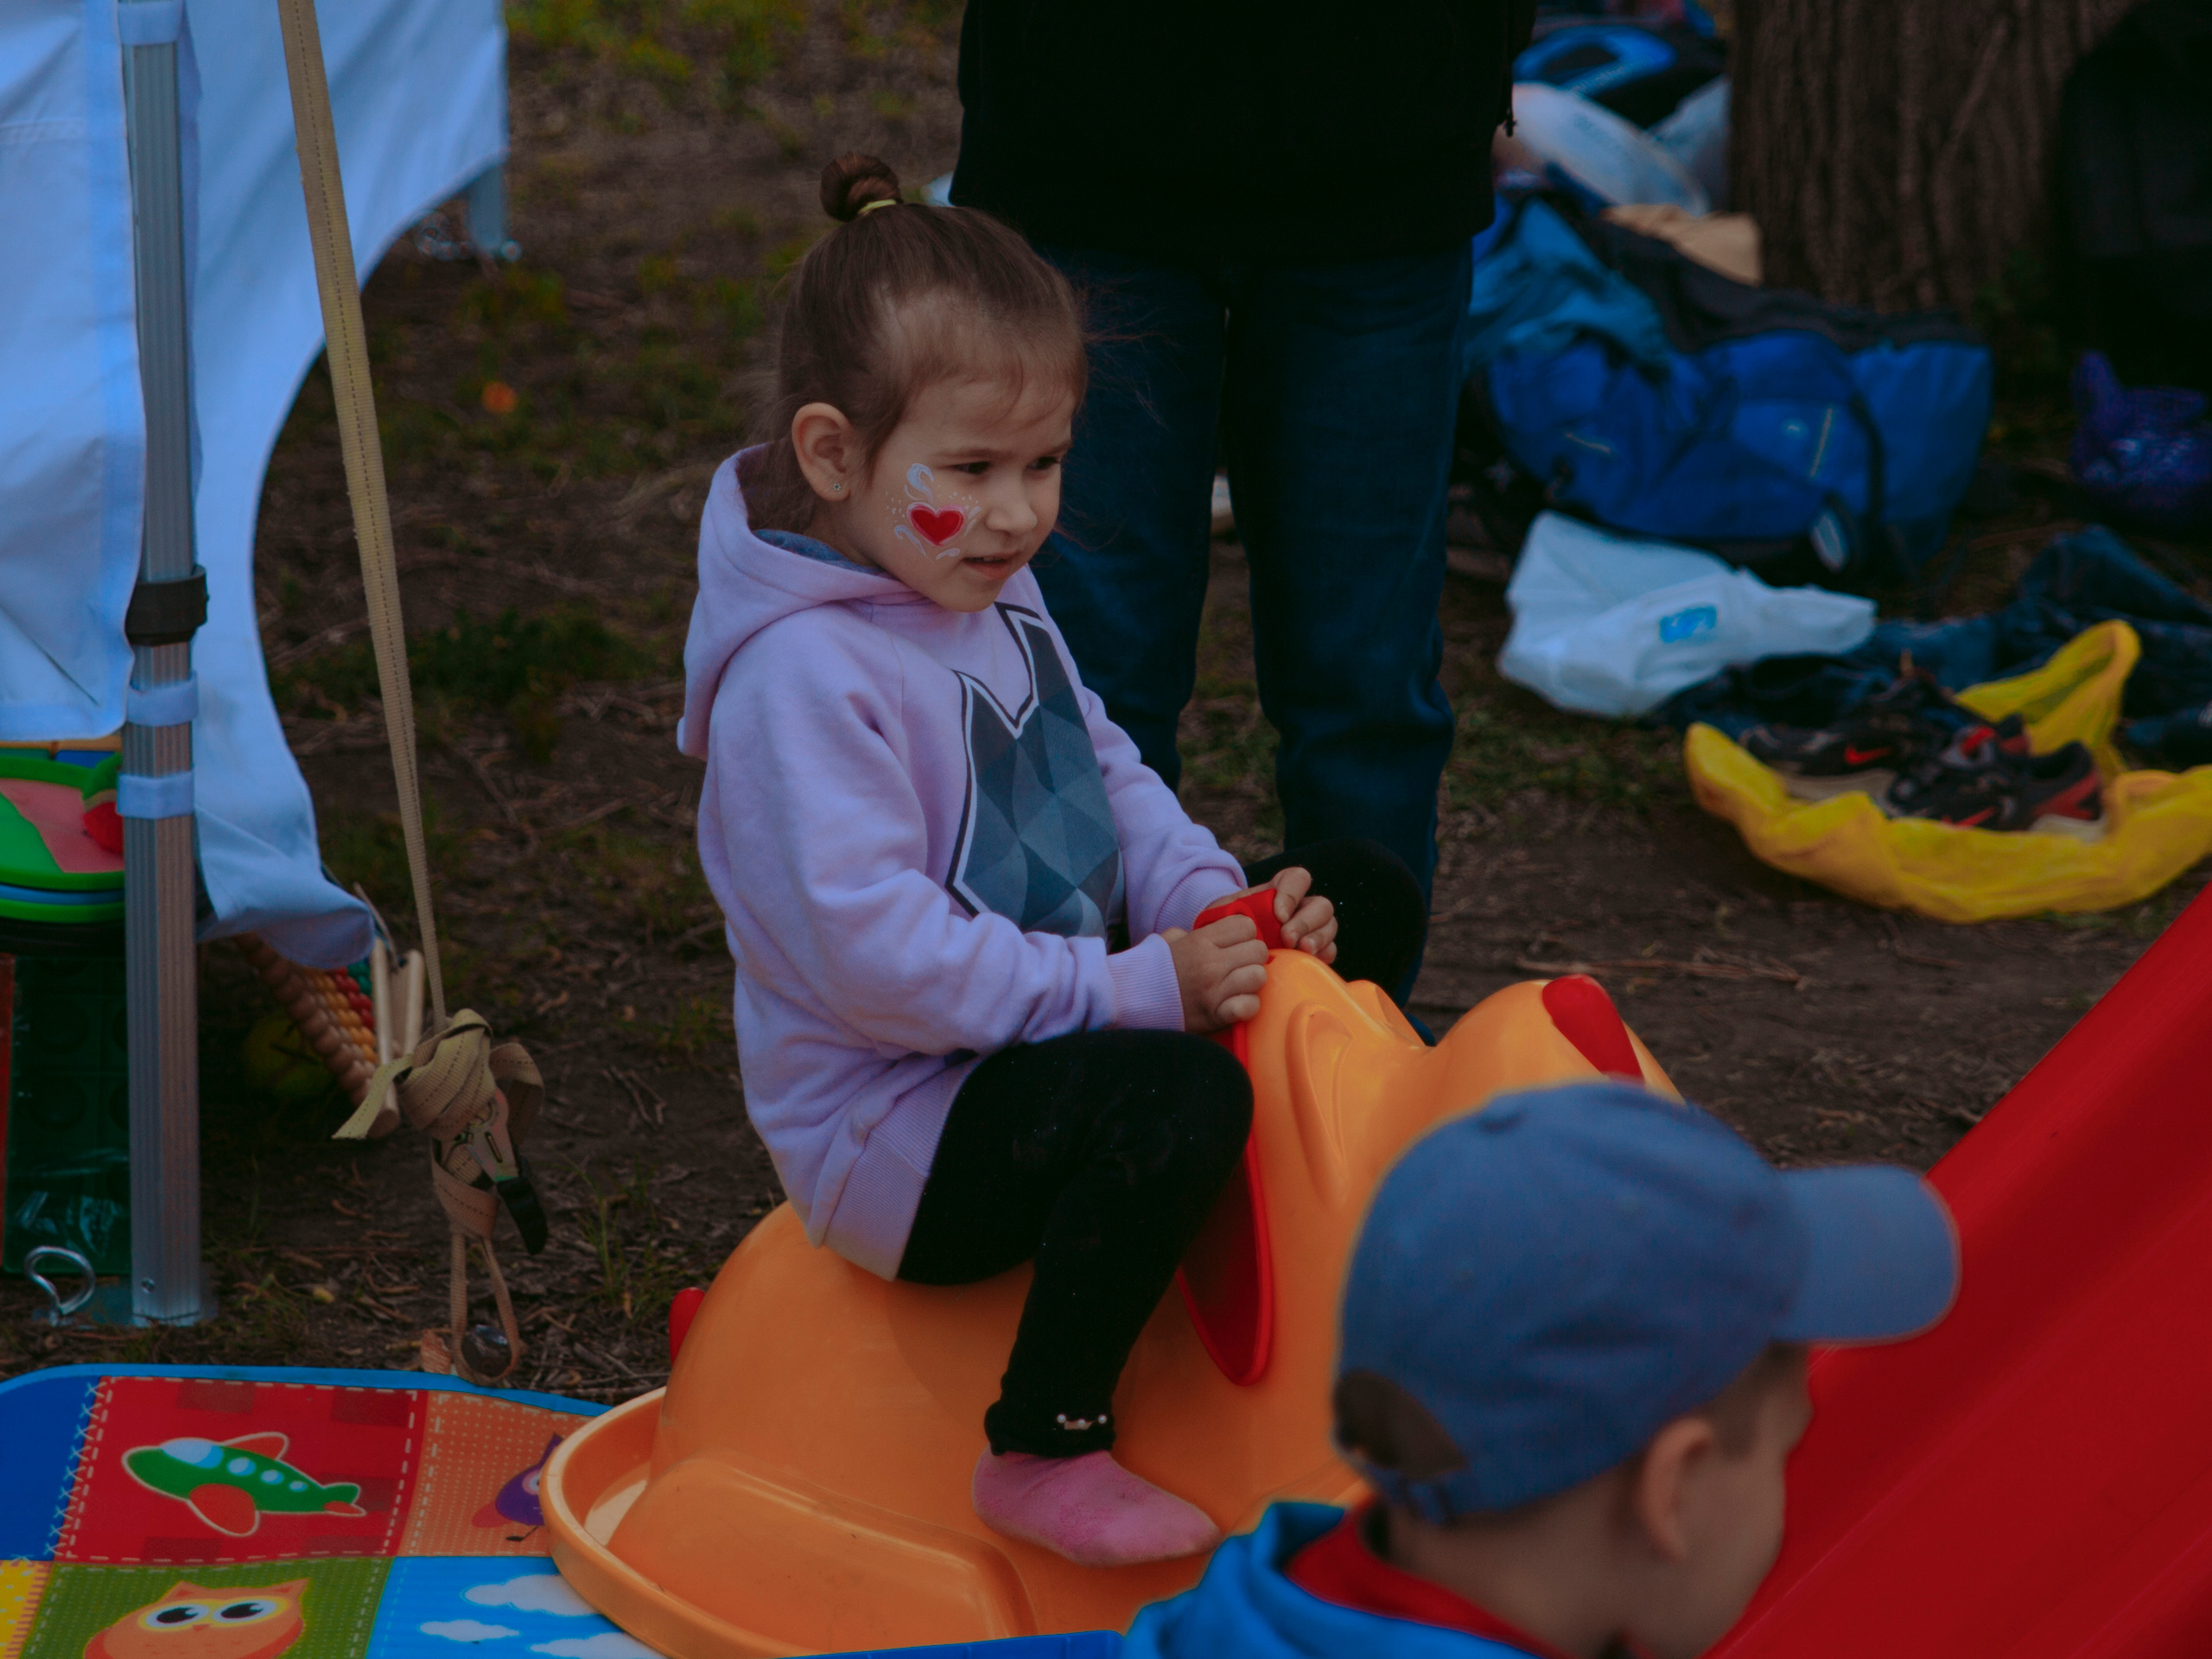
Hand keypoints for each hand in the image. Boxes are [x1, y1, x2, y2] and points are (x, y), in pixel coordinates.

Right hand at [1161, 912, 1270, 1032]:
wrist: (1133, 1001)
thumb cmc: (1154, 969)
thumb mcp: (1169, 940)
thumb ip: (1195, 932)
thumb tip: (1218, 928)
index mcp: (1200, 941)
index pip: (1246, 926)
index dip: (1244, 934)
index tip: (1235, 944)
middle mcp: (1210, 964)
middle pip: (1258, 950)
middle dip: (1251, 957)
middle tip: (1238, 965)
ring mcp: (1214, 991)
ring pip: (1259, 977)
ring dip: (1251, 981)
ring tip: (1237, 984)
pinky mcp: (1215, 1015)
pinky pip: (1250, 1006)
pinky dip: (1247, 1006)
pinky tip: (1235, 1003)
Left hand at [1233, 867, 1337, 964]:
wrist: (1225, 952)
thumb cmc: (1224, 929)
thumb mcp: (1223, 915)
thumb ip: (1232, 912)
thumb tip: (1240, 917)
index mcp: (1279, 892)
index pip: (1297, 879)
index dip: (1292, 893)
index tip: (1278, 915)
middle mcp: (1299, 909)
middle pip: (1321, 906)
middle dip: (1306, 922)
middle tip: (1288, 939)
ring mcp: (1310, 931)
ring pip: (1329, 927)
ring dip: (1318, 939)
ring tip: (1301, 951)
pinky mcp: (1313, 954)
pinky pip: (1329, 952)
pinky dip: (1321, 957)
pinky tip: (1305, 963)